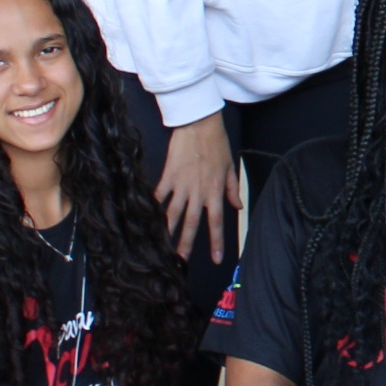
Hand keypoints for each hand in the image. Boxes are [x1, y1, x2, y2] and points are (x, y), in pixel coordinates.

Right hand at [154, 115, 238, 262]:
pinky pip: (159, 195)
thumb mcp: (230, 167)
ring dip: (168, 232)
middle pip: (191, 223)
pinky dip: (154, 207)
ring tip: (163, 246)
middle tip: (181, 261)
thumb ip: (232, 189)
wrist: (200, 124)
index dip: (216, 242)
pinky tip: (147, 219)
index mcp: (214, 191)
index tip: (216, 258)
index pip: (216, 222)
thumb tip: (238, 206)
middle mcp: (198, 192)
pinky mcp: (168, 175)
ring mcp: (181, 184)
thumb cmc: (217, 143)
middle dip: (186, 244)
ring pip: (173, 213)